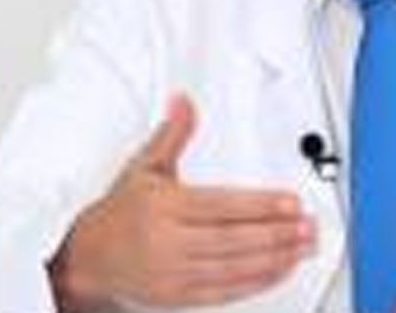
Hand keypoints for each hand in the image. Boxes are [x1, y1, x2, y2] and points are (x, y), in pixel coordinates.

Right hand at [49, 94, 315, 309]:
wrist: (86, 258)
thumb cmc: (120, 212)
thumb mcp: (144, 167)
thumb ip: (173, 135)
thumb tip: (184, 102)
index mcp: (164, 207)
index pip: (221, 206)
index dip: (260, 205)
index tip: (291, 203)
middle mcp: (168, 242)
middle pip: (233, 240)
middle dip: (277, 234)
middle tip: (309, 226)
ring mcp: (174, 273)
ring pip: (234, 268)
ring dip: (275, 259)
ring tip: (304, 246)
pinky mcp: (179, 297)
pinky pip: (225, 291)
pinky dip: (257, 281)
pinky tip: (280, 268)